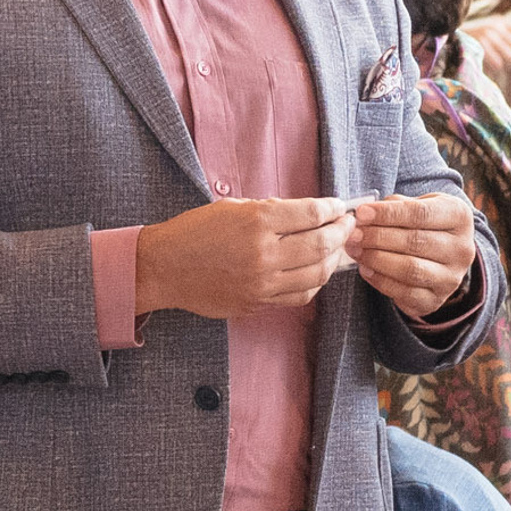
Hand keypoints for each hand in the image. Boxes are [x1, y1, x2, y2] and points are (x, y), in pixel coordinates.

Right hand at [136, 197, 355, 320]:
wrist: (163, 267)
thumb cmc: (194, 232)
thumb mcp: (231, 207)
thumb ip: (270, 210)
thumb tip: (306, 214)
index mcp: (256, 221)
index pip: (311, 214)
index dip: (333, 209)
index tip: (340, 207)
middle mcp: (263, 253)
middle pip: (321, 244)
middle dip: (341, 233)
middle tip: (347, 226)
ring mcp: (261, 283)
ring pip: (316, 274)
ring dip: (333, 260)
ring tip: (336, 249)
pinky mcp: (257, 303)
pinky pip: (299, 296)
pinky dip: (315, 283)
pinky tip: (316, 271)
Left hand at [350, 191, 478, 320]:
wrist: (442, 255)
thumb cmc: (424, 223)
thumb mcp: (417, 204)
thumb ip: (395, 206)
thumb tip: (364, 214)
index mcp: (459, 216)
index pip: (421, 213)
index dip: (388, 214)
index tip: (361, 213)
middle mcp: (462, 249)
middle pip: (414, 242)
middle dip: (377, 237)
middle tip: (353, 234)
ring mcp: (451, 278)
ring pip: (410, 269)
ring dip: (376, 259)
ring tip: (355, 250)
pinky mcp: (436, 300)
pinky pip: (405, 293)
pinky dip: (380, 281)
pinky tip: (365, 269)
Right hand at [464, 14, 510, 75]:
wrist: (449, 37)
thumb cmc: (474, 40)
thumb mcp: (491, 33)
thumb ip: (508, 39)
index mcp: (501, 21)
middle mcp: (495, 26)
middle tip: (509, 66)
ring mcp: (487, 35)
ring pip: (510, 57)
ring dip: (507, 66)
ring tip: (500, 67)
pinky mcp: (479, 46)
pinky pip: (498, 64)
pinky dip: (497, 70)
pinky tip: (492, 70)